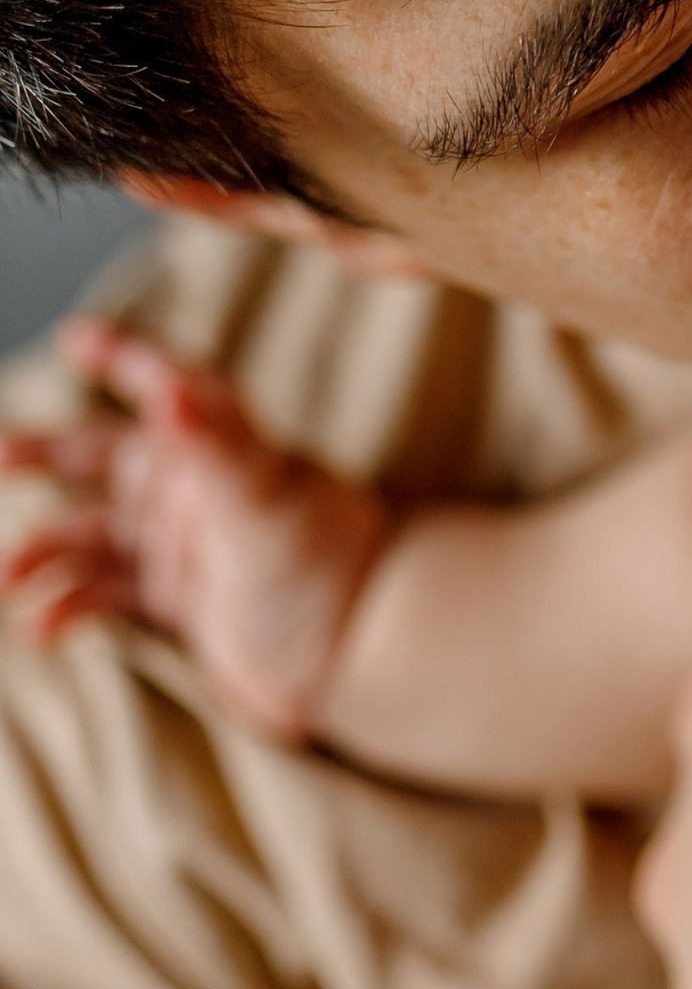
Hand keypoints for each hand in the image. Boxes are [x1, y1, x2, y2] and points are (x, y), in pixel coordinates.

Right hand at [0, 319, 390, 735]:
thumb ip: (210, 443)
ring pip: (91, 533)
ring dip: (42, 550)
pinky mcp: (176, 602)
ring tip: (8, 576)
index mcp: (217, 446)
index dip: (122, 356)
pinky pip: (103, 595)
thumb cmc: (325, 559)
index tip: (74, 337)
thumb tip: (166, 385)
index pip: (164, 382)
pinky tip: (42, 630)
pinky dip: (66, 608)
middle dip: (44, 453)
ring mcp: (182, 546)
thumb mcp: (261, 495)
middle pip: (104, 455)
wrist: (360, 650)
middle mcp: (194, 488)